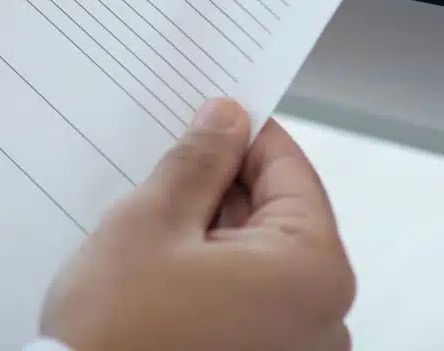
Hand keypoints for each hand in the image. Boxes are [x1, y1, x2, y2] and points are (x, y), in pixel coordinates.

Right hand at [41, 100, 355, 350]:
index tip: (210, 115)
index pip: (290, 170)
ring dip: (215, 235)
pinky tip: (166, 271)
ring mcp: (296, 350)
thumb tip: (227, 120)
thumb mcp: (152, 221)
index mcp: (313, 272)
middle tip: (168, 174)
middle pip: (279, 217)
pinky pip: (252, 301)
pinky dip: (216, 277)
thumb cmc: (119, 335)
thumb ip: (199, 161)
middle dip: (224, 189)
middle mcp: (324, 319)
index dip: (244, 133)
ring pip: (261, 259)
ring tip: (158, 231)